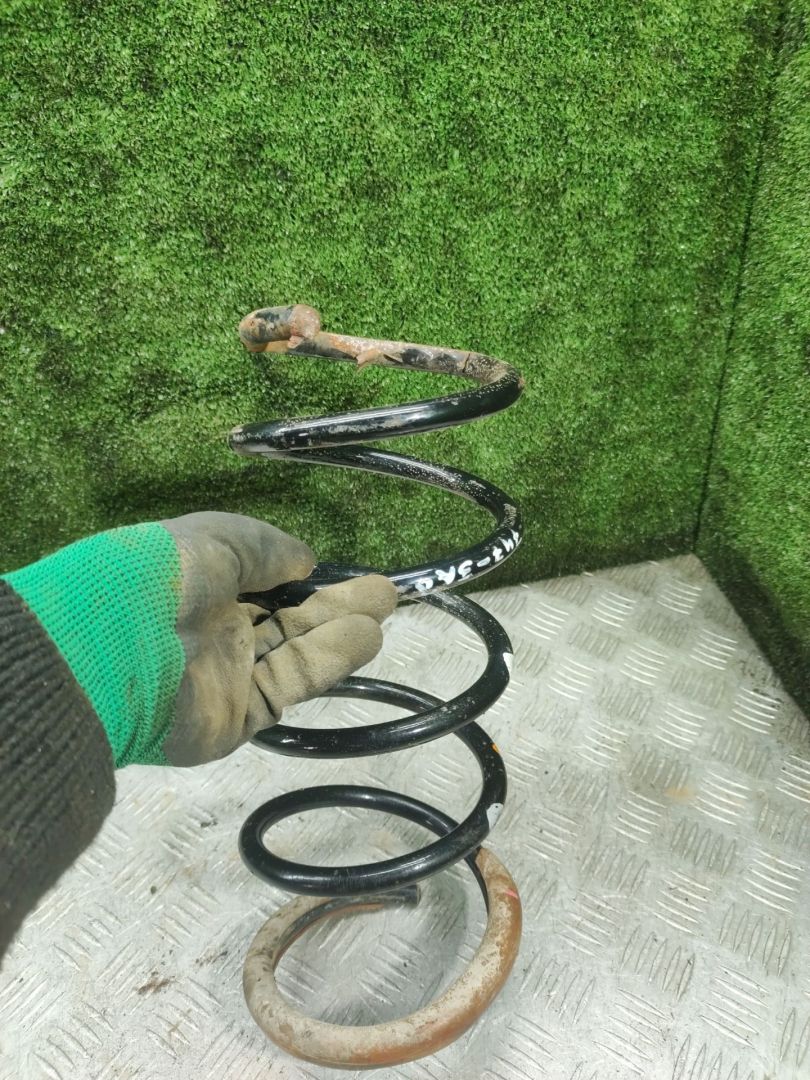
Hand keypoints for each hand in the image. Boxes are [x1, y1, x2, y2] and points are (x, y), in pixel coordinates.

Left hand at [162, 512, 397, 764]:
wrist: (121, 644)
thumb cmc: (169, 574)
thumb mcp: (222, 538)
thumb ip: (269, 549)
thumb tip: (306, 562)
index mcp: (202, 584)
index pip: (260, 581)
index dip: (302, 577)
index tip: (337, 570)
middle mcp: (216, 629)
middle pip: (285, 617)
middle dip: (334, 603)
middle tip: (385, 592)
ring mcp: (229, 673)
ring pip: (294, 649)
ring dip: (340, 629)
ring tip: (385, 611)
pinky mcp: (242, 714)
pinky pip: (291, 681)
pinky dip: (329, 659)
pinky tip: (366, 637)